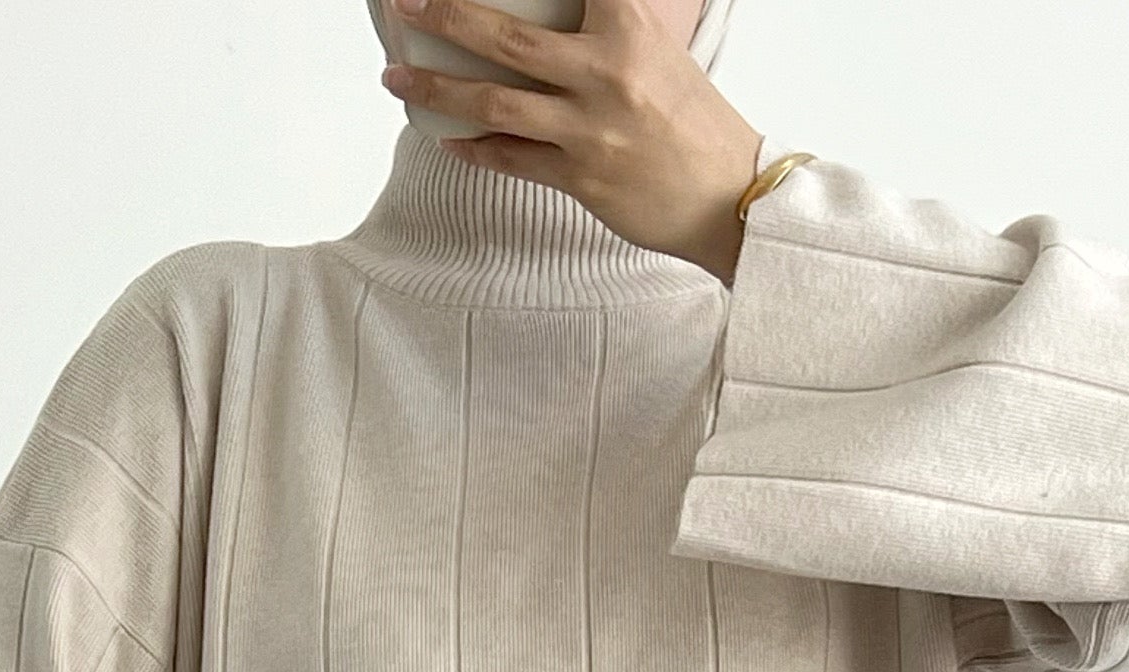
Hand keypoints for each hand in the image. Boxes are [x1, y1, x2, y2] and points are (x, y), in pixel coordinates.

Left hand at [382, 0, 764, 282]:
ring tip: (397, 79)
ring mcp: (590, 129)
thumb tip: (561, 12)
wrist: (731, 196)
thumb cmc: (693, 121)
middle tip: (404, 5)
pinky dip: (473, 146)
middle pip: (504, 36)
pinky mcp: (582, 178)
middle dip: (445, 17)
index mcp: (628, 26)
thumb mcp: (657, 49)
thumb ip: (608, 22)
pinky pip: (510, 159)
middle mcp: (606, 72)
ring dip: (436, 90)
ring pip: (494, 103)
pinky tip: (445, 135)